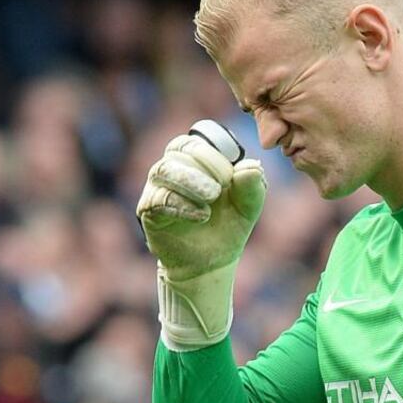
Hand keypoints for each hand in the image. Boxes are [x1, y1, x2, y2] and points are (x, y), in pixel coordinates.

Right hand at [136, 133, 266, 347]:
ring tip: (212, 197)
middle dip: (205, 163)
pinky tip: (202, 216)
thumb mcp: (249, 206)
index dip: (215, 154)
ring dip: (191, 180)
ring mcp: (157, 188)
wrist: (212, 261)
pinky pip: (158, 199)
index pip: (197, 141)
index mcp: (196, 159)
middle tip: (223, 186)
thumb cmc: (228, 224)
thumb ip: (254, 186)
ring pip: (164, 169)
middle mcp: (172, 168)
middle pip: (179, 148)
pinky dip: (182, 204)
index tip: (232, 176)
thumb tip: (252, 166)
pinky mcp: (149, 211)